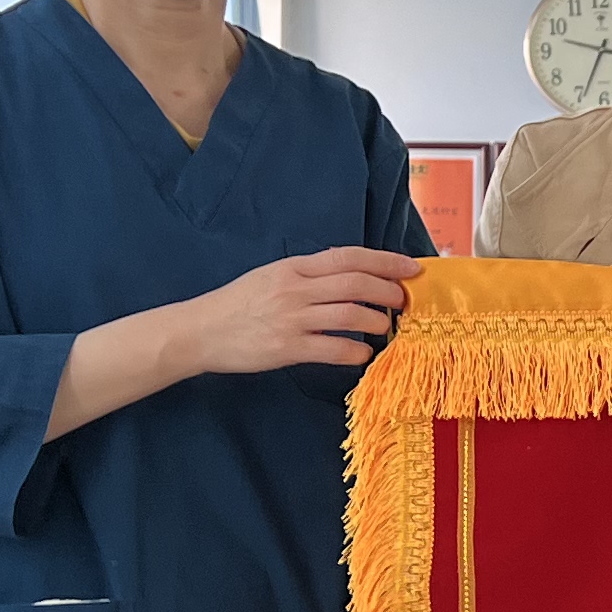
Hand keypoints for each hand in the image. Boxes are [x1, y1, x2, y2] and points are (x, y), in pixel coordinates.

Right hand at [188, 248, 418, 372]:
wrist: (199, 331)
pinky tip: (363, 354)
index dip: (385, 260)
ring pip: (350, 315)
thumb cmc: (237, 304)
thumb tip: (349, 270)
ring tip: (385, 327)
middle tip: (404, 301)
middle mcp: (295, 289)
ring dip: (377, 322)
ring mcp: (291, 319)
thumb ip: (308, 273)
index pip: (349, 257)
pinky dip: (356, 352)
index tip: (411, 267)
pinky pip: (333, 349)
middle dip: (389, 291)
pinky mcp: (286, 348)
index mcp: (294, 267)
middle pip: (356, 283)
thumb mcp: (272, 275)